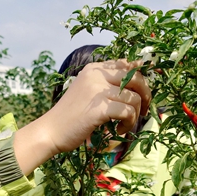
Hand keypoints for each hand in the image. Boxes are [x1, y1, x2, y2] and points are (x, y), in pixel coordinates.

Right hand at [13, 59, 150, 174]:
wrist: (51, 131)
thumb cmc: (70, 115)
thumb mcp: (87, 91)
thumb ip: (106, 83)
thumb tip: (135, 76)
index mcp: (94, 69)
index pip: (126, 64)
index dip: (140, 77)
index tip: (143, 93)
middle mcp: (96, 76)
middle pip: (135, 78)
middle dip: (146, 95)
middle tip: (144, 110)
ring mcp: (97, 91)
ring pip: (134, 98)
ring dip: (135, 115)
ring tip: (126, 125)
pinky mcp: (99, 109)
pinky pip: (127, 112)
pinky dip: (128, 124)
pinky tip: (119, 130)